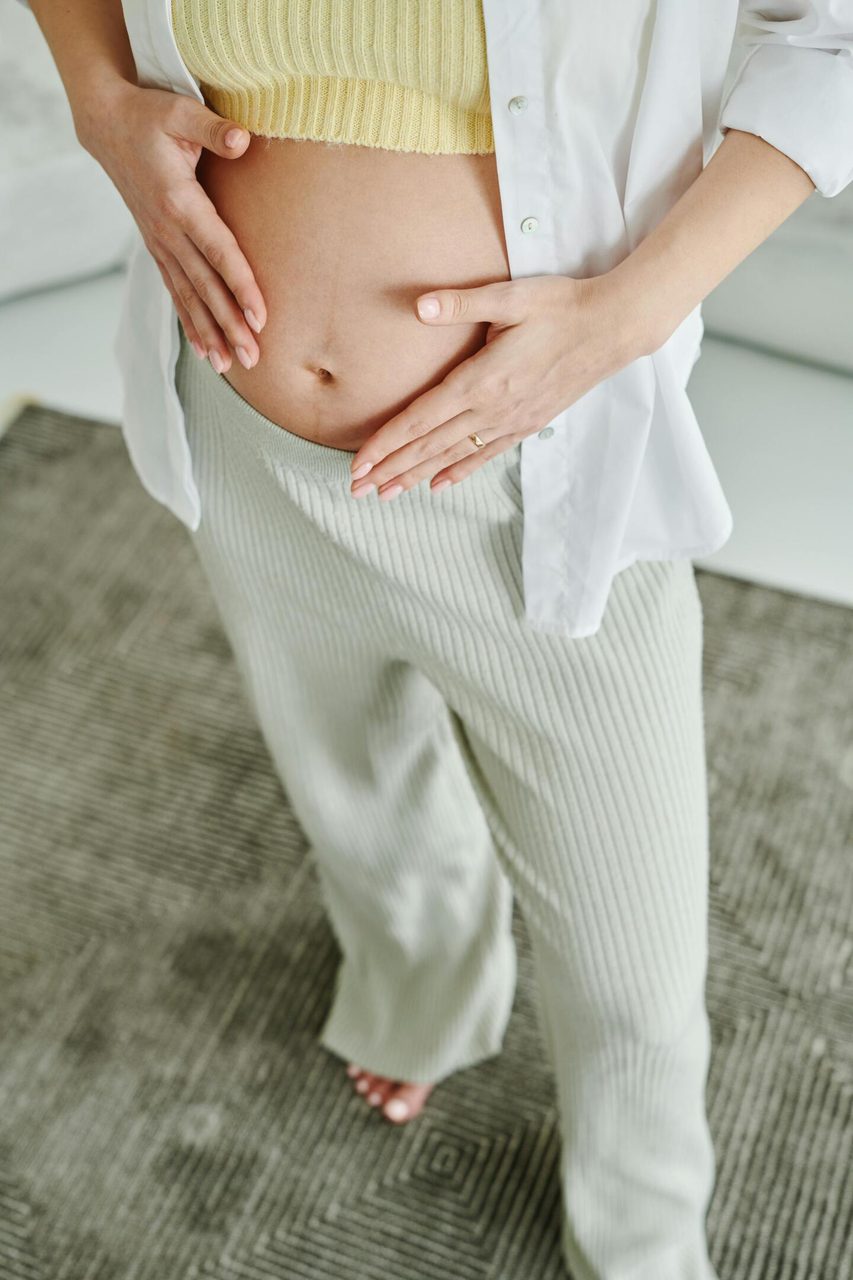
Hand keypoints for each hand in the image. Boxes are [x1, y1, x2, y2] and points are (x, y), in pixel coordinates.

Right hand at [77, 81, 266, 371]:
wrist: (109, 126)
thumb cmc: (151, 116)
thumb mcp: (181, 111)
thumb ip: (214, 129)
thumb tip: (243, 140)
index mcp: (179, 202)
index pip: (218, 251)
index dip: (240, 285)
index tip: (261, 317)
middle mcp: (167, 231)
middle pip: (205, 286)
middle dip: (230, 325)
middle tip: (254, 358)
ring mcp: (160, 243)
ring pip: (189, 297)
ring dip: (210, 334)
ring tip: (230, 367)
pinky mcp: (157, 248)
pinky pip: (175, 292)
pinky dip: (190, 323)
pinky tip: (205, 351)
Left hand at [348, 273, 644, 499]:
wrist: (613, 329)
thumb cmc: (562, 307)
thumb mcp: (512, 296)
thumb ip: (462, 304)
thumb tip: (418, 305)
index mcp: (482, 379)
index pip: (421, 418)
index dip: (386, 443)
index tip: (359, 463)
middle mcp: (493, 409)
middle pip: (429, 446)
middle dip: (391, 468)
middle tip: (357, 489)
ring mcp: (511, 421)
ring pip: (453, 456)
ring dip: (416, 476)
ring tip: (386, 494)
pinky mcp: (527, 424)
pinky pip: (484, 455)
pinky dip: (458, 472)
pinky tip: (438, 485)